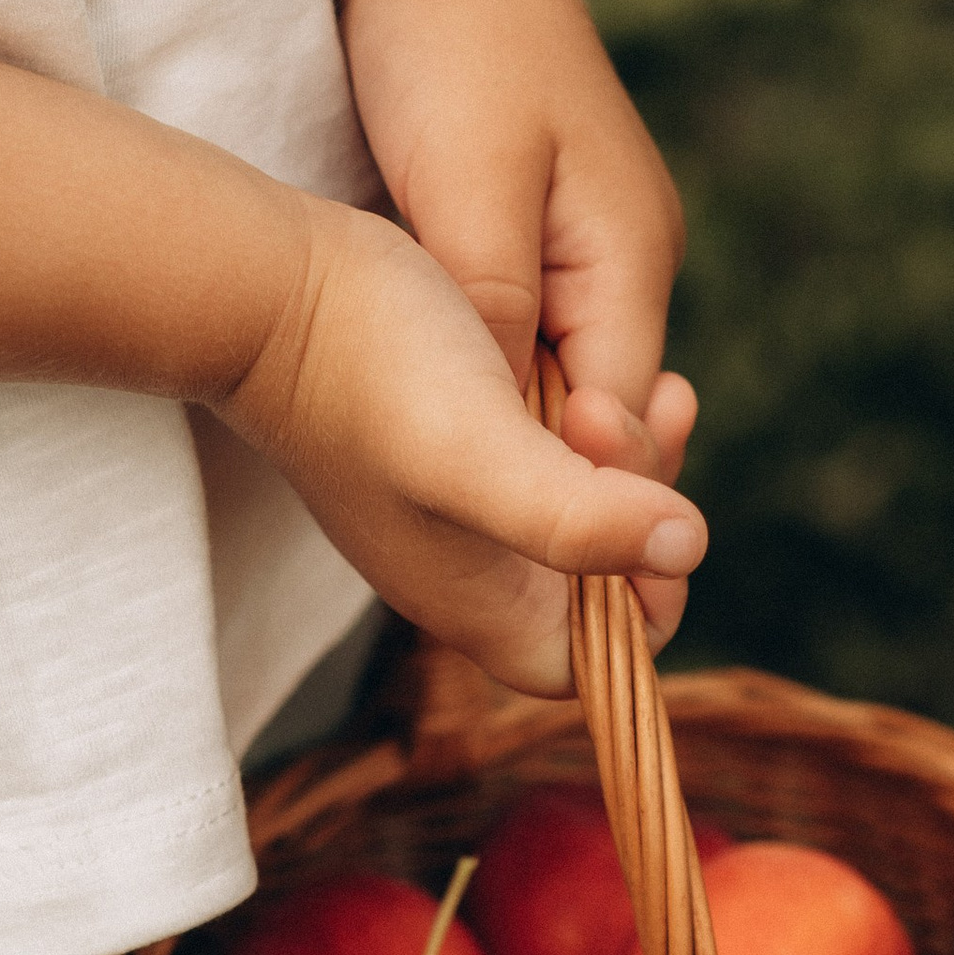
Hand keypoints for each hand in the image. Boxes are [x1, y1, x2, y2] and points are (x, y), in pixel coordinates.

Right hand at [218, 191, 705, 694]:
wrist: (267, 287)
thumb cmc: (368, 368)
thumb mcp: (484, 448)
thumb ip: (577, 515)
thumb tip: (687, 544)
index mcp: (476, 603)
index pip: (589, 667)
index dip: (643, 608)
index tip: (651, 513)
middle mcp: (463, 571)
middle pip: (592, 582)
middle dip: (637, 502)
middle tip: (613, 409)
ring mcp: (447, 511)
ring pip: (571, 511)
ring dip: (617, 452)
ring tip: (616, 378)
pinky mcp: (438, 450)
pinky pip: (537, 458)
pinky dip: (577, 418)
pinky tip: (581, 362)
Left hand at [339, 0, 699, 525]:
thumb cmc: (447, 42)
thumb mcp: (467, 193)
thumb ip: (498, 317)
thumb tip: (539, 438)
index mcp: (631, 259)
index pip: (620, 426)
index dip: (569, 495)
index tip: (513, 558)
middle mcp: (629, 260)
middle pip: (594, 415)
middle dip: (541, 473)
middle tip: (463, 545)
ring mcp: (589, 241)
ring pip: (554, 378)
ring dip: (505, 427)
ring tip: (439, 492)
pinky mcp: (539, 224)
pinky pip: (524, 334)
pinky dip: (485, 373)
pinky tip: (426, 403)